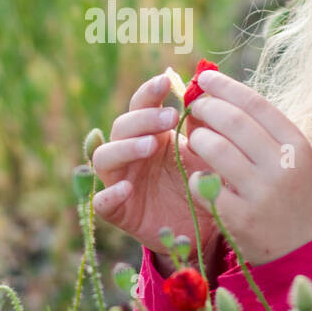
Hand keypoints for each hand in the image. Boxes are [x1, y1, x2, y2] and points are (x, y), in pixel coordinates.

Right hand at [91, 72, 222, 261]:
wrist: (204, 229)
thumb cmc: (203, 184)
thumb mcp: (209, 156)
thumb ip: (206, 130)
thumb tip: (203, 96)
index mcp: (151, 133)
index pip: (141, 105)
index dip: (149, 92)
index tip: (165, 81)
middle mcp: (130, 153)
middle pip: (121, 126)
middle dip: (143, 118)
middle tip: (170, 117)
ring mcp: (120, 181)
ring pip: (104, 157)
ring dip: (125, 147)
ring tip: (151, 145)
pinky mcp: (119, 211)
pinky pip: (102, 202)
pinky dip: (109, 194)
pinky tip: (126, 189)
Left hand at [183, 69, 311, 266]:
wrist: (308, 253)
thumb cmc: (294, 198)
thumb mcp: (291, 160)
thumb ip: (261, 132)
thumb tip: (218, 98)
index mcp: (297, 145)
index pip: (256, 104)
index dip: (226, 87)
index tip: (205, 78)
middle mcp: (283, 165)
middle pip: (234, 121)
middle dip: (208, 108)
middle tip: (195, 107)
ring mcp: (262, 193)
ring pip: (216, 149)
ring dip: (198, 139)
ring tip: (195, 140)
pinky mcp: (241, 219)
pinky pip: (204, 185)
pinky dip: (195, 177)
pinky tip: (200, 178)